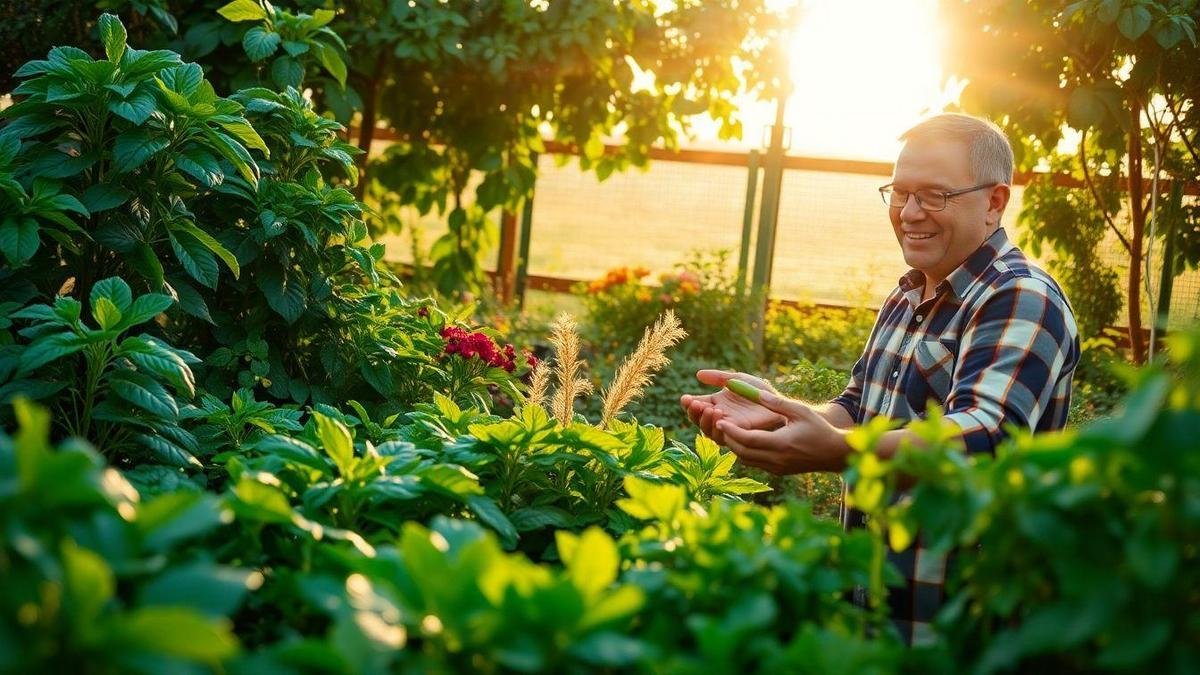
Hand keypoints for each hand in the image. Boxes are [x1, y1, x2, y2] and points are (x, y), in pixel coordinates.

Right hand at [680, 370, 785, 444]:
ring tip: (710, 409)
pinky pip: (722, 438)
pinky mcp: (736, 436)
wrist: (776, 403)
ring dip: (705, 421)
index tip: (685, 398)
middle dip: (694, 413)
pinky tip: (720, 417)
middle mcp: (718, 417)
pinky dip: (718, 428)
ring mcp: (727, 428)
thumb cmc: (758, 391)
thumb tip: (698, 375)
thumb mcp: (737, 379)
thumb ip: (718, 378)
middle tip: (696, 405)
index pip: (696, 406)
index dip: (688, 404)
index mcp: (715, 403)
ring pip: (707, 431)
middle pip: (697, 420)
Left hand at [715, 390, 849, 474]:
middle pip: (742, 452)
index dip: (731, 431)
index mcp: (781, 444)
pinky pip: (755, 463)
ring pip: (747, 460)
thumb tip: (754, 391)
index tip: (719, 421)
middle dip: (728, 439)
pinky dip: (746, 453)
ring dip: (735, 447)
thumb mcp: (800, 411)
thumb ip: (777, 403)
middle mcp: (776, 460)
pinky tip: (743, 440)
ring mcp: (777, 468)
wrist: (835, 453)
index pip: (747, 440)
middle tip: (718, 425)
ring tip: (727, 431)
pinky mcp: (779, 472)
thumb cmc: (819, 429)